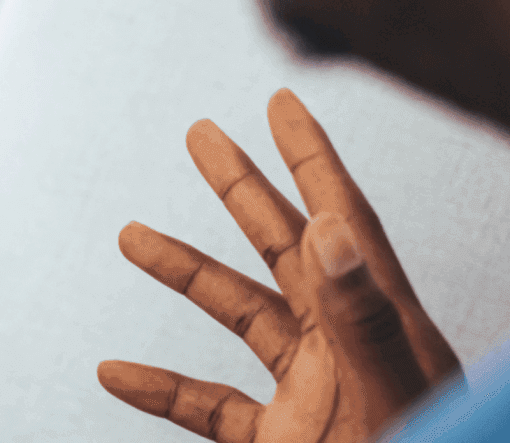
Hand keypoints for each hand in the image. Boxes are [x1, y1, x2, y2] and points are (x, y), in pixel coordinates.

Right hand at [97, 89, 461, 442]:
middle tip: (201, 134)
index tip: (281, 102)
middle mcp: (345, 349)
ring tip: (130, 235)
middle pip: (285, 249)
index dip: (312, 158)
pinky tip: (115, 372)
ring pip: (239, 319)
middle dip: (243, 189)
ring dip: (185, 276)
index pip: (344, 221)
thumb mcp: (395, 397)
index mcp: (382, 325)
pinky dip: (161, 387)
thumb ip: (364, 319)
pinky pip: (211, 406)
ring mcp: (313, 397)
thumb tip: (335, 229)